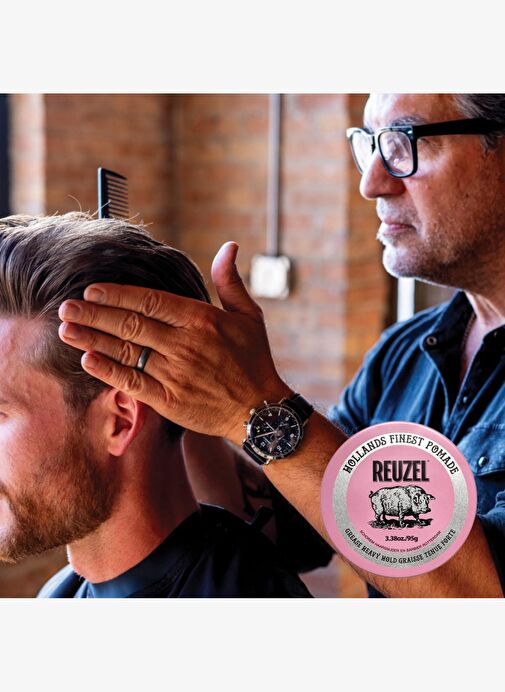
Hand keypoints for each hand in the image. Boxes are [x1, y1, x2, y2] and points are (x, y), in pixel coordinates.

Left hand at [57, 242, 292, 443]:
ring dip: (93, 339)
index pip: (150, 301)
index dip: (118, 295)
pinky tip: (87, 360)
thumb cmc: (254, 359)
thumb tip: (228, 246)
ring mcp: (176, 374)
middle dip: (94, 315)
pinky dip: (108, 371)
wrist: (260, 410)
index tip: (92, 290)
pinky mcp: (170, 400)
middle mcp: (185, 345)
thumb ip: (230, 281)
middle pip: (131, 324)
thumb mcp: (249, 316)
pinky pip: (132, 383)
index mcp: (201, 319)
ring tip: (66, 330)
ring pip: (126, 352)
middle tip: (66, 307)